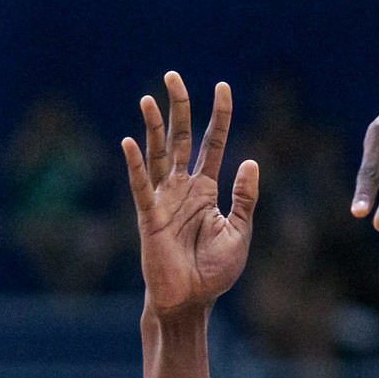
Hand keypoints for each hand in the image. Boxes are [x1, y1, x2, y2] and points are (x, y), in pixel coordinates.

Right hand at [122, 73, 259, 319]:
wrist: (191, 302)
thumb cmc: (213, 273)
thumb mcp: (239, 232)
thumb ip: (244, 198)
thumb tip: (250, 161)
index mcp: (206, 190)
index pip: (212, 143)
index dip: (218, 116)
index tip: (222, 86)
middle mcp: (182, 188)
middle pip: (180, 138)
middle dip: (178, 107)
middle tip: (172, 75)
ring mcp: (163, 200)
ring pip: (158, 155)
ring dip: (153, 127)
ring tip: (148, 99)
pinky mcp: (149, 218)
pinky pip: (141, 187)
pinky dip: (135, 166)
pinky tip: (128, 142)